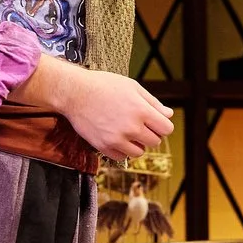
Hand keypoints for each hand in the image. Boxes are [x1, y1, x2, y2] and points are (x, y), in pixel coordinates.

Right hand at [24, 56, 173, 158]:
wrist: (74, 92)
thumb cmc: (103, 85)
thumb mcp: (132, 87)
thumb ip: (153, 103)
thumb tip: (169, 115)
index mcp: (141, 111)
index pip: (167, 129)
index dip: (162, 124)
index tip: (154, 121)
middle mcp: (131, 127)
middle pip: (155, 142)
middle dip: (150, 133)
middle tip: (138, 124)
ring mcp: (117, 139)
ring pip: (139, 152)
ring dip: (137, 144)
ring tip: (127, 131)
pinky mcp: (103, 146)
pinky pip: (121, 157)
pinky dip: (121, 149)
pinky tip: (116, 137)